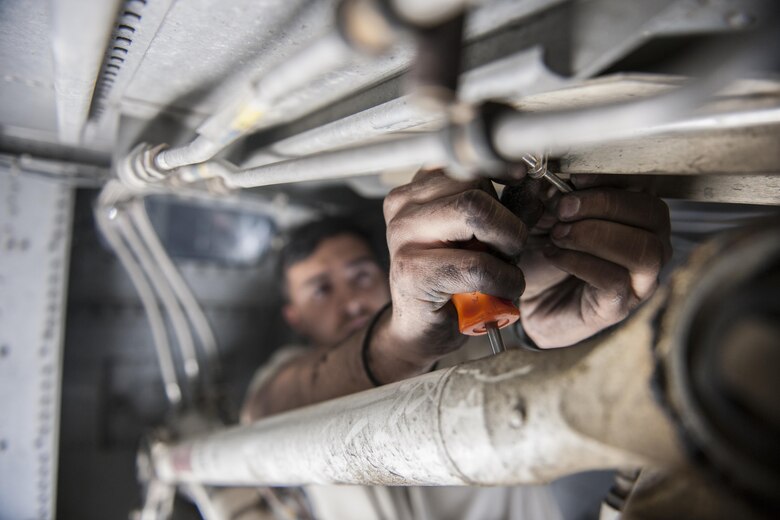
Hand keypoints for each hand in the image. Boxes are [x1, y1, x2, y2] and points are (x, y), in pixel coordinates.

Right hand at [379, 170, 527, 369]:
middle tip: (511, 251)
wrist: (420, 331)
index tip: (520, 180)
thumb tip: (537, 185)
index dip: (501, 168)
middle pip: (475, 185)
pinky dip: (502, 279)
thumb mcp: (483, 238)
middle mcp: (402, 205)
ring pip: (475, 211)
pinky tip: (502, 290)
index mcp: (417, 190)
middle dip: (508, 221)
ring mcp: (401, 236)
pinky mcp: (410, 271)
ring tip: (506, 269)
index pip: (466, 160)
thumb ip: (507, 209)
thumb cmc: (454, 282)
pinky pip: (477, 264)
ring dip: (507, 246)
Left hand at [513, 175, 670, 347]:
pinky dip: (579, 262)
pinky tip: (554, 256)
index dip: (613, 177)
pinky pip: (615, 280)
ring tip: (558, 235)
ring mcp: (640, 278)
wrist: (526, 299)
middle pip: (653, 213)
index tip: (576, 178)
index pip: (645, 185)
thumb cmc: (541, 252)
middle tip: (562, 210)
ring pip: (643, 249)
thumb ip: (544, 194)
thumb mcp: (537, 213)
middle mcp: (649, 243)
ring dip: (595, 235)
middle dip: (604, 204)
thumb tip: (549, 181)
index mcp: (634, 212)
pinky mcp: (620, 305)